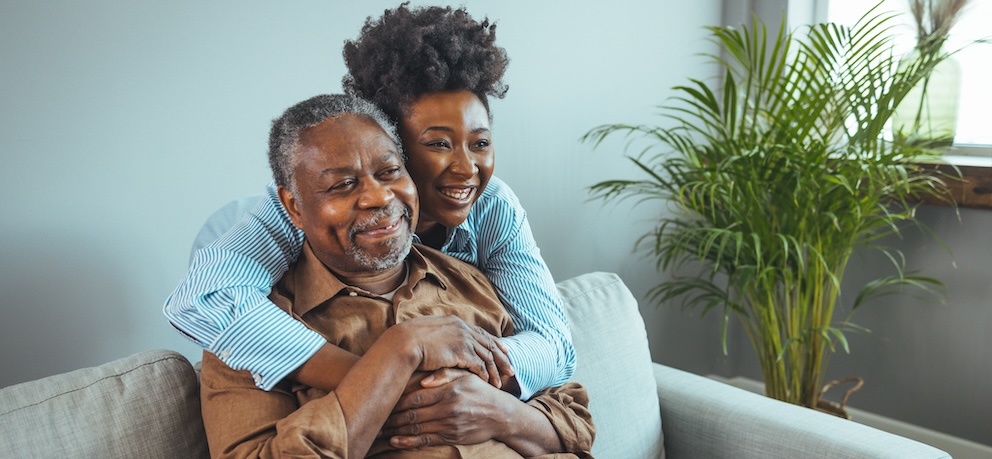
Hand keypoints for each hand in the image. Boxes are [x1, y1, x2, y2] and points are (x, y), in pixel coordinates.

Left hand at [380, 369, 515, 447]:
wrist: (501, 414)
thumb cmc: (480, 391)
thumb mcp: (466, 376)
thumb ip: (445, 373)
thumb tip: (422, 378)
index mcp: (449, 390)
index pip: (416, 396)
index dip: (397, 399)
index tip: (383, 399)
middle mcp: (448, 408)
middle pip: (412, 413)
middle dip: (391, 417)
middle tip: (375, 417)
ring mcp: (449, 424)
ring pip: (416, 428)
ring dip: (396, 430)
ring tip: (380, 430)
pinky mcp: (451, 437)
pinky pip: (425, 440)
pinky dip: (408, 441)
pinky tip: (395, 441)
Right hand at [399, 315, 512, 388]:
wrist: (403, 343)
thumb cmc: (408, 341)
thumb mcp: (427, 332)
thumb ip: (439, 335)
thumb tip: (439, 341)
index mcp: (456, 322)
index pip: (480, 333)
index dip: (494, 342)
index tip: (504, 350)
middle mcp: (463, 328)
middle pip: (489, 344)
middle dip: (502, 358)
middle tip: (511, 369)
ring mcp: (463, 339)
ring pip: (487, 356)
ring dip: (495, 370)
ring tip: (501, 383)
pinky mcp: (462, 352)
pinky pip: (480, 365)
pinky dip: (486, 375)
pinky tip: (489, 383)